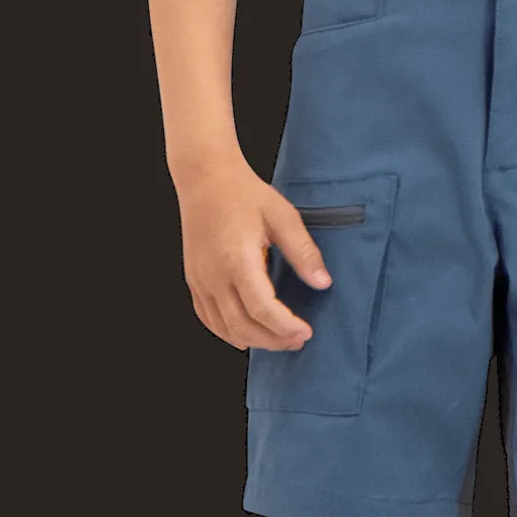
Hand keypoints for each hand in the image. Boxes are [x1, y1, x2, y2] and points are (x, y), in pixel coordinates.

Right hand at [176, 158, 332, 350]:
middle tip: (298, 340)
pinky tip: (248, 336)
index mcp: (236, 259)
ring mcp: (199, 279)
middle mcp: (213, 274)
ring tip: (279, 339)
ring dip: (254, 340)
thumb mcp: (282, 216)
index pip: (261, 309)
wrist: (204, 176)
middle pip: (243, 326)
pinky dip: (228, 333)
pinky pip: (208, 318)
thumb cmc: (243, 193)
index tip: (306, 332)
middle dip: (274, 340)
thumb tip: (323, 282)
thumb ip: (303, 252)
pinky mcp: (193, 280)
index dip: (285, 327)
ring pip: (224, 328)